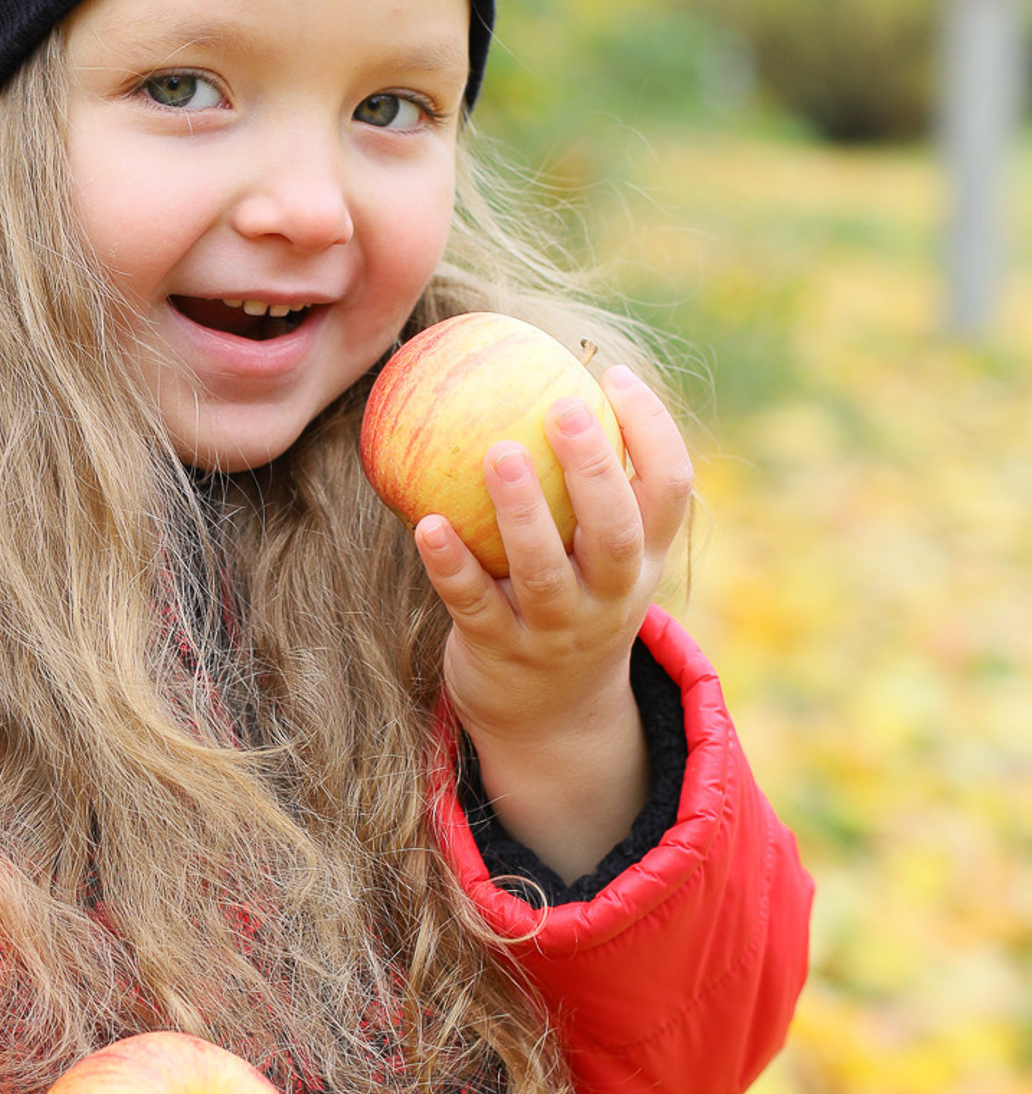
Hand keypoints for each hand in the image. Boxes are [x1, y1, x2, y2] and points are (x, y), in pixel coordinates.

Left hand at [412, 365, 693, 881]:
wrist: (548, 717)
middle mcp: (609, 596)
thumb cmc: (566, 601)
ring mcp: (556, 629)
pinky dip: (449, 565)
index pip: (670, 491)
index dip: (653, 432)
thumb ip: (583, 486)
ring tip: (497, 451)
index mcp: (642, 561)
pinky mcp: (500, 652)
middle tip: (562, 408)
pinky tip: (423, 523)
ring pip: (544, 570)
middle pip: (617, 531)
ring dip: (522, 511)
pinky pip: (472, 603)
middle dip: (596, 470)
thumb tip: (529, 379)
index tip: (613, 376)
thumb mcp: (594, 555)